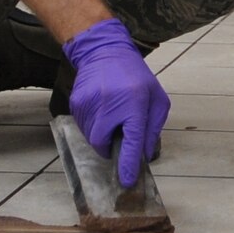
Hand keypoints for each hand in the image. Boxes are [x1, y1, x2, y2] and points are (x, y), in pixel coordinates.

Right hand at [62, 18, 168, 186]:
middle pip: (103, 143)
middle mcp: (110, 105)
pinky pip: (83, 125)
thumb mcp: (156, 98)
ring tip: (110, 112)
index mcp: (135, 104)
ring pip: (91, 137)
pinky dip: (92, 124)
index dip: (128, 163)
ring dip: (101, 134)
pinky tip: (100, 106)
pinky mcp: (77, 103)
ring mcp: (90, 104)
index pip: (132, 141)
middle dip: (109, 146)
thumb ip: (153, 127)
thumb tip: (143, 154)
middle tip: (117, 131)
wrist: (104, 52)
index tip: (126, 180)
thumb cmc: (135, 77)